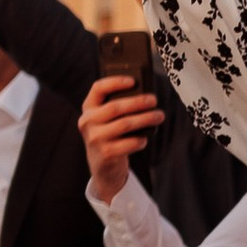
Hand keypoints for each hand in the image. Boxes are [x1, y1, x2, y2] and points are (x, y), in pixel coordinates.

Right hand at [79, 73, 162, 202]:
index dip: (115, 82)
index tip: (133, 81)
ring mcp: (95, 139)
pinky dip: (140, 140)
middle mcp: (88, 122)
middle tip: (154, 100)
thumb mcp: (107, 119)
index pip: (98, 88)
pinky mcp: (105, 153)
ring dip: (145, 119)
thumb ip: (118, 106)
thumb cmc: (111, 135)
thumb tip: (144, 96)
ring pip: (124, 124)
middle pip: (115, 107)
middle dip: (138, 102)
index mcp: (88, 108)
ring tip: (159, 116)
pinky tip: (145, 138)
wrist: (103, 165)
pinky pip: (129, 143)